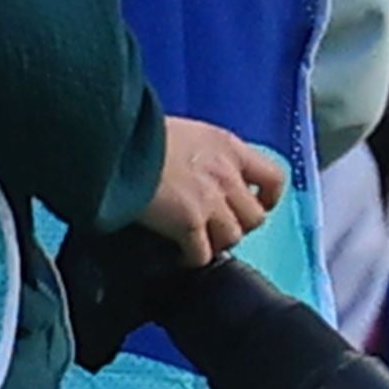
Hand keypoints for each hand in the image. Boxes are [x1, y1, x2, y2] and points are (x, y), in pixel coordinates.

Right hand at [143, 112, 286, 261]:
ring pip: (231, 238)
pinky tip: (178, 254)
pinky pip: (201, 254)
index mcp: (228, 147)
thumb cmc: (137, 131)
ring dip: (215, 243)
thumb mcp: (182, 130)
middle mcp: (227, 175)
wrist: (115, 142)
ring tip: (195, 242)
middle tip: (217, 227)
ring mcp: (209, 202)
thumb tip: (192, 165)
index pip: (273, 177)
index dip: (268, 197)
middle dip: (238, 224)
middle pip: (254, 216)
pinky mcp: (187, 224)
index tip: (257, 203)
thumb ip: (199, 151)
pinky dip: (192, 258)